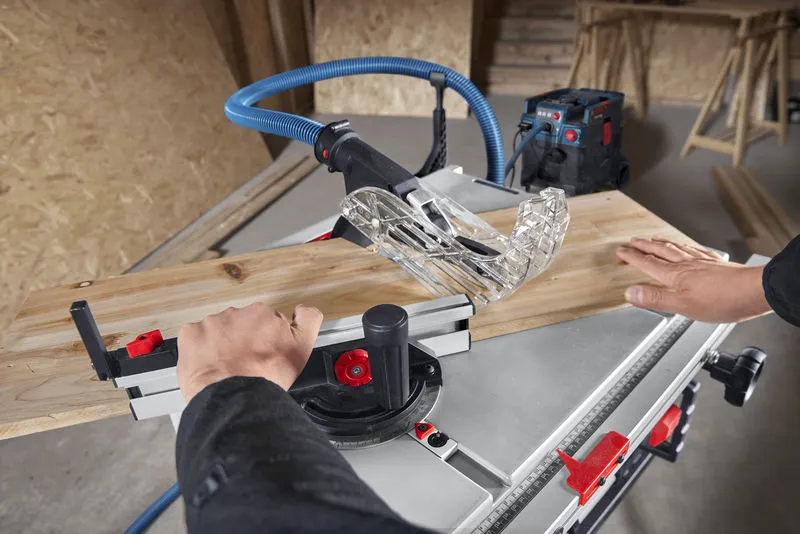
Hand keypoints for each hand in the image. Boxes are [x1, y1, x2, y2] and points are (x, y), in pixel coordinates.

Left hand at [177, 302, 323, 401]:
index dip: (265, 340)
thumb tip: (304, 309)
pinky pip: (194, 337)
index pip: (265, 323)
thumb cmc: (266, 376)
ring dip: (221, 345)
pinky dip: (199, 350)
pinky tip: (209, 365)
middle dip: (242, 340)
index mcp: (262, 313)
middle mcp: (236, 313)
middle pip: (240, 325)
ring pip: (217, 331)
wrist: (234, 396)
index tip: (264, 354)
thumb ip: (308, 320)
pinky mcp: (190, 334)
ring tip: (227, 369)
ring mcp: (211, 323)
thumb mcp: (302, 347)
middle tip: (245, 364)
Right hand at [616, 237, 770, 322]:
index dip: (633, 257)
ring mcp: (702, 263)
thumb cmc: (723, 300)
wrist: (754, 291)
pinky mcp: (716, 264)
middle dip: (644, 247)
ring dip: (662, 243)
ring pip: (677, 249)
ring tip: (654, 239)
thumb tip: (631, 293)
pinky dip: (686, 246)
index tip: (621, 252)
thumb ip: (656, 299)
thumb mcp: (683, 306)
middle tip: (632, 242)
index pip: (648, 264)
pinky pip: (696, 251)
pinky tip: (688, 247)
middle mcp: (687, 265)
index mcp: (676, 275)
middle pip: (661, 252)